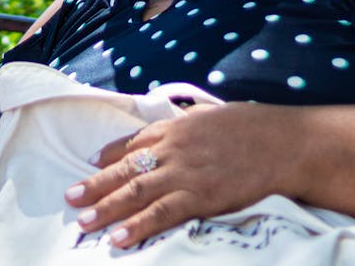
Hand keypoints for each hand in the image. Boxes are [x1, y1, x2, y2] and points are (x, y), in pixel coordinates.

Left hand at [62, 102, 290, 247]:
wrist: (284, 142)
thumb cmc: (254, 128)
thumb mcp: (213, 116)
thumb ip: (189, 123)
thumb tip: (175, 126)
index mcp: (176, 127)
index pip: (134, 143)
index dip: (109, 156)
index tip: (90, 165)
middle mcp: (173, 149)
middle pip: (125, 169)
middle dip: (95, 185)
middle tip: (69, 198)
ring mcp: (185, 173)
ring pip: (136, 192)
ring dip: (107, 208)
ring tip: (84, 222)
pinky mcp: (201, 196)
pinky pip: (162, 213)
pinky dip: (139, 226)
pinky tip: (120, 237)